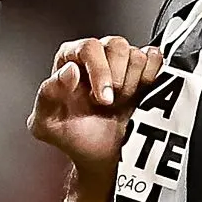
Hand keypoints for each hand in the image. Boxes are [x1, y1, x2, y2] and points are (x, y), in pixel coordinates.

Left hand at [28, 37, 163, 176]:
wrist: (97, 155)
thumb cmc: (70, 136)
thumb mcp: (45, 123)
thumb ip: (48, 94)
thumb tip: (69, 71)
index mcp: (70, 57)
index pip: (90, 47)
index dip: (100, 72)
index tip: (103, 100)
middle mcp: (97, 53)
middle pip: (118, 46)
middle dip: (118, 80)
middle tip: (108, 104)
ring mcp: (122, 61)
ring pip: (139, 55)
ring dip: (133, 85)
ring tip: (120, 102)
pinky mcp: (144, 71)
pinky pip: (156, 60)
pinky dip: (151, 78)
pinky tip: (138, 95)